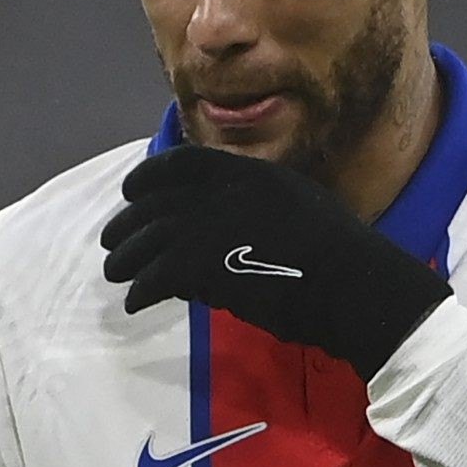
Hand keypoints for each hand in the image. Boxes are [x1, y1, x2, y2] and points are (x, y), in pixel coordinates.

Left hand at [100, 143, 449, 381]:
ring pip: (149, 238)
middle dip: (129, 221)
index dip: (149, 176)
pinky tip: (136, 303)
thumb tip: (221, 234)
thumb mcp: (299, 211)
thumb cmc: (340, 260)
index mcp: (251, 173)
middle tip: (113, 241)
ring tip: (115, 272)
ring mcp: (212, 224)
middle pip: (157, 202)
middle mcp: (225, 191)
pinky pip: (156, 276)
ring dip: (127, 257)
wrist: (354, 286)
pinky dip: (142, 290)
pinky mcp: (203, 264)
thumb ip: (257, 212)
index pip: (183, 163)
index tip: (131, 192)